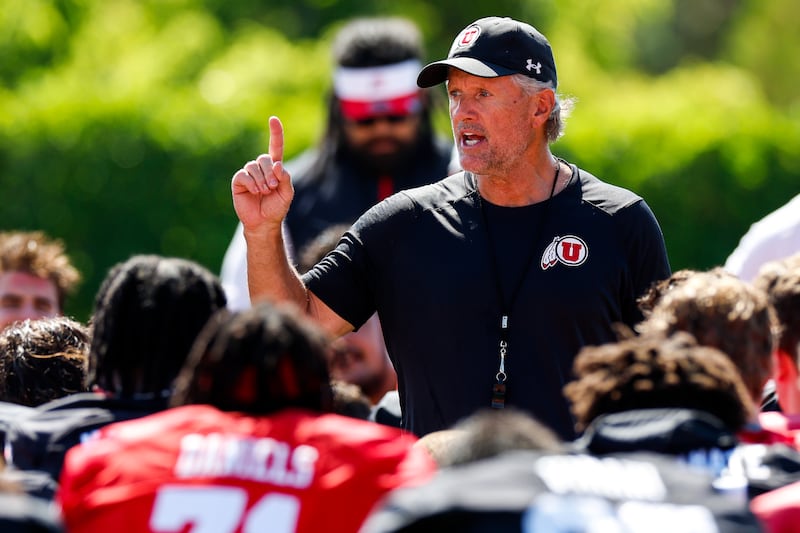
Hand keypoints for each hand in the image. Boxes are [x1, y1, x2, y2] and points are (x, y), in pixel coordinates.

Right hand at [231, 116, 293, 230]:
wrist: (264, 222)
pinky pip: (244, 175)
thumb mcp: (287, 194)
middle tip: (272, 188)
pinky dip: (251, 183)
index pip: (275, 146)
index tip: (273, 119)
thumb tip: (277, 164)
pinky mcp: (239, 180)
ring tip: (264, 192)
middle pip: (264, 158)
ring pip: (254, 166)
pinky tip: (254, 192)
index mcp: (274, 168)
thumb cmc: (276, 208)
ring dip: (261, 180)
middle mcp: (261, 167)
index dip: (275, 133)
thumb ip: (285, 178)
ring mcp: (249, 173)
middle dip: (270, 174)